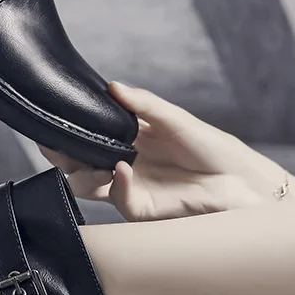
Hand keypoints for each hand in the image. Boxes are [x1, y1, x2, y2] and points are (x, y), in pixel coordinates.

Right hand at [41, 82, 294, 221]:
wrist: (242, 180)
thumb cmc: (211, 147)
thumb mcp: (176, 118)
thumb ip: (143, 104)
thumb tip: (112, 86)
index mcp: (128, 140)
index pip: (88, 135)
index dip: (69, 129)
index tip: (53, 117)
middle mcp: (122, 164)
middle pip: (78, 162)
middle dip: (61, 152)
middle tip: (53, 140)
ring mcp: (129, 187)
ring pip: (87, 184)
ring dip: (79, 170)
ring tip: (80, 154)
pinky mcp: (142, 208)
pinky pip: (117, 199)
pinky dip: (115, 183)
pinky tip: (119, 167)